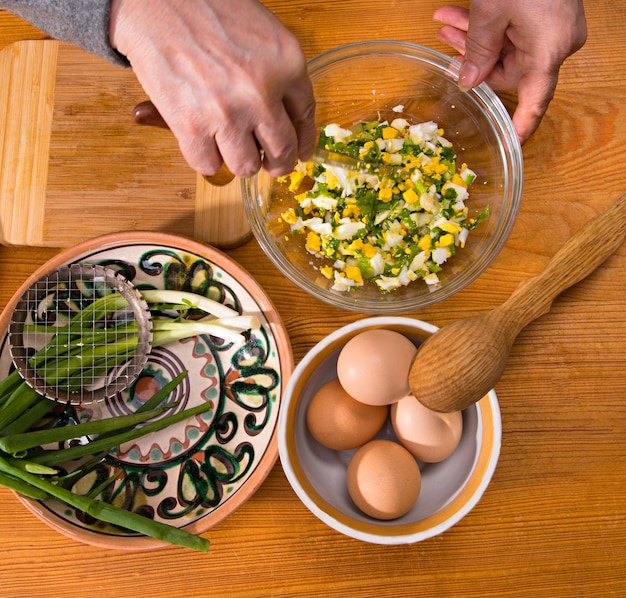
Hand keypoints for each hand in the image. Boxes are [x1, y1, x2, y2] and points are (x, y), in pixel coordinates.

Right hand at [109, 0, 316, 177]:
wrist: (154, 1)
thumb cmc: (207, 8)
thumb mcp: (263, 33)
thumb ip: (280, 74)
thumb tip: (285, 119)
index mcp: (287, 63)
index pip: (306, 118)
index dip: (303, 142)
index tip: (299, 153)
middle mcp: (261, 93)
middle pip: (282, 151)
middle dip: (277, 163)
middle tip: (268, 163)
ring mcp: (227, 114)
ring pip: (246, 166)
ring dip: (240, 161)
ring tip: (229, 144)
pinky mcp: (192, 127)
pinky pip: (208, 165)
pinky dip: (206, 158)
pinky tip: (203, 140)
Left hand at [434, 1, 586, 142]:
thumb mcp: (492, 12)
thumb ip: (478, 51)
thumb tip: (468, 83)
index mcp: (549, 52)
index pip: (534, 102)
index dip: (520, 127)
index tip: (509, 146)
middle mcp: (555, 44)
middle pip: (509, 69)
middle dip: (473, 58)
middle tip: (445, 46)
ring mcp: (552, 29)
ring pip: (505, 46)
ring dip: (473, 37)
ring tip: (443, 25)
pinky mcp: (546, 14)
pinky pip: (512, 29)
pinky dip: (486, 24)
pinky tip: (457, 17)